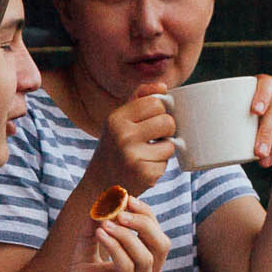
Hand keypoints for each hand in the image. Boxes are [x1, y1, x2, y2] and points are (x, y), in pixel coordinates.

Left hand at [52, 196, 169, 271]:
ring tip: (105, 222)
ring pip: (148, 256)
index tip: (124, 197)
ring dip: (127, 233)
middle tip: (121, 207)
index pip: (156, 235)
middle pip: (162, 243)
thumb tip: (98, 205)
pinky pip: (128, 268)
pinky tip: (99, 234)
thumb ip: (92, 232)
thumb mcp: (84, 256)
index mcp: (142, 268)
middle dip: (144, 220)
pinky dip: (115, 247)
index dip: (145, 214)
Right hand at [86, 81, 175, 195]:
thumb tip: (163, 86)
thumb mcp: (118, 121)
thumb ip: (139, 98)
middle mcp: (123, 135)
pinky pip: (166, 163)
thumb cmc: (114, 148)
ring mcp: (133, 156)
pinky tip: (144, 168)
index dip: (159, 111)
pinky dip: (159, 165)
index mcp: (116, 118)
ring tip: (147, 154)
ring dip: (163, 150)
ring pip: (170, 144)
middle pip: (167, 122)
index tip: (151, 120)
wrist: (100, 185)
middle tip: (153, 138)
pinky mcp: (144, 174)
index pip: (156, 102)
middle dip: (166, 130)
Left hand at [249, 74, 271, 167]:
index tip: (254, 112)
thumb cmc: (267, 108)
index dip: (261, 97)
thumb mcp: (257, 105)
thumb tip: (215, 143)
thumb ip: (241, 116)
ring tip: (265, 161)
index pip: (265, 85)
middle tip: (258, 153)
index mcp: (267, 81)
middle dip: (266, 134)